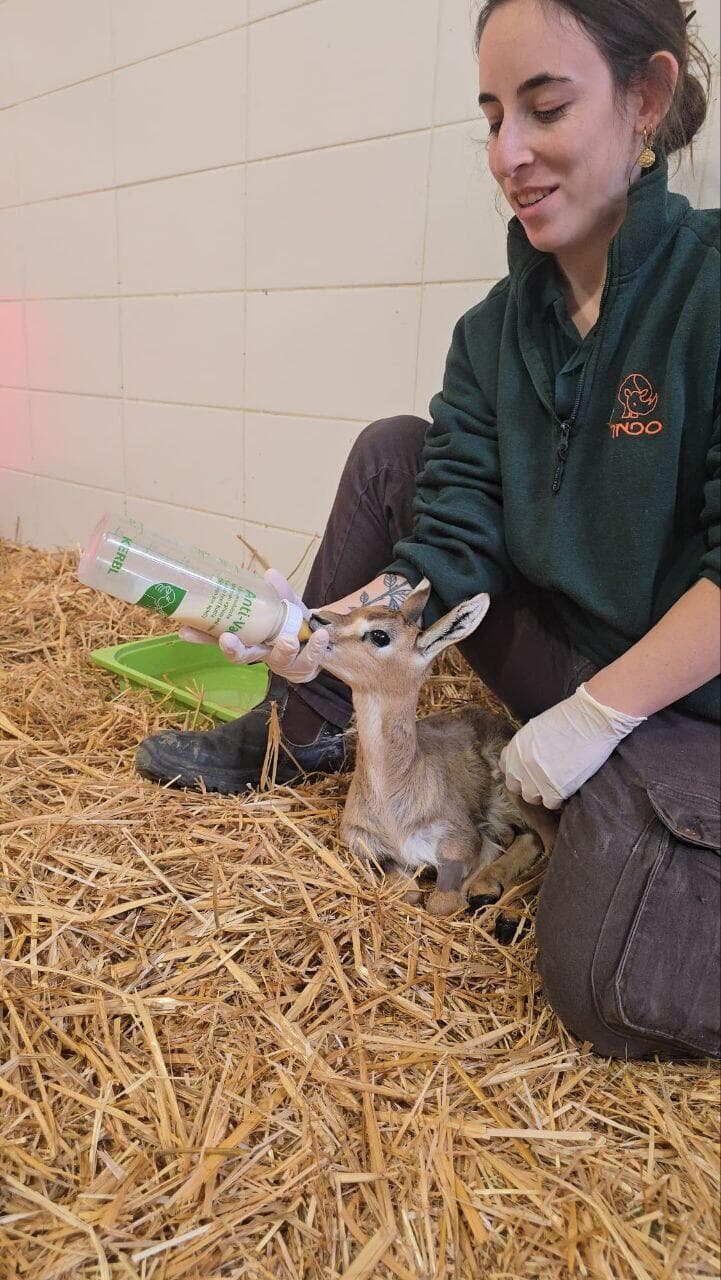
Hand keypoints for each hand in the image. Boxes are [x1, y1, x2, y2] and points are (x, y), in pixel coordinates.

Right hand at [179, 568, 329, 684]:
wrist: (316, 646)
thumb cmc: (292, 626)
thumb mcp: (283, 607)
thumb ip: (277, 593)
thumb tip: (269, 574)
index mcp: (249, 640)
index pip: (220, 640)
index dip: (202, 638)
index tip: (185, 631)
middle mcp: (262, 654)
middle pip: (243, 657)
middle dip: (234, 649)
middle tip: (228, 640)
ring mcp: (283, 663)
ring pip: (280, 660)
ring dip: (284, 649)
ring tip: (289, 639)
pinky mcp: (305, 666)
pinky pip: (312, 657)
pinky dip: (317, 646)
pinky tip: (321, 635)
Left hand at [500, 684, 645, 808]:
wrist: (592, 719)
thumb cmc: (570, 719)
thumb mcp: (537, 729)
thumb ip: (526, 748)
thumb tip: (525, 763)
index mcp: (515, 747)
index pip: (506, 769)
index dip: (520, 772)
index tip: (531, 772)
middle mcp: (520, 764)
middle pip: (516, 787)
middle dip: (530, 784)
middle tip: (546, 779)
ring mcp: (535, 778)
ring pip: (532, 797)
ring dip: (544, 792)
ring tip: (559, 782)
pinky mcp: (554, 790)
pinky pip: (551, 803)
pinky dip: (560, 797)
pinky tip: (569, 785)